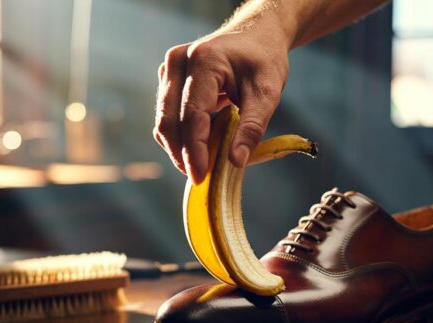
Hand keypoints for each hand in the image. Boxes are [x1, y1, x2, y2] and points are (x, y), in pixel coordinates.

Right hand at [153, 10, 291, 183]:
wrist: (255, 35)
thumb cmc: (263, 60)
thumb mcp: (268, 92)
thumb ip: (252, 127)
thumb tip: (236, 162)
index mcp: (204, 61)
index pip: (191, 115)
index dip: (194, 150)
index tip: (201, 177)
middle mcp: (178, 63)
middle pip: (169, 121)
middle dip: (183, 154)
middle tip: (202, 178)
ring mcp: (168, 70)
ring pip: (164, 122)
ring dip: (181, 147)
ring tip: (206, 161)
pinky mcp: (168, 80)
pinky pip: (167, 117)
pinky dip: (181, 136)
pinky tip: (202, 144)